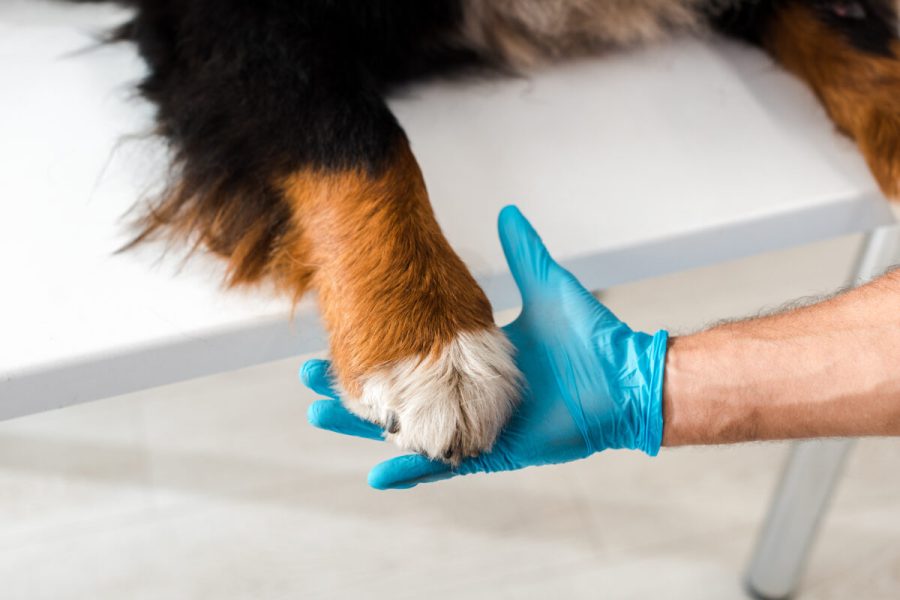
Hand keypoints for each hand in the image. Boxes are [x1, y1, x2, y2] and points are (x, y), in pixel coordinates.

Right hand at [302, 205, 667, 488]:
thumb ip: (522, 252)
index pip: (412, 355)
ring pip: (407, 429)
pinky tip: (375, 472)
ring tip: (319, 416)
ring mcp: (473, 426)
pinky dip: (410, 469)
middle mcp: (465, 394)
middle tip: (309, 380)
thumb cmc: (590, 339)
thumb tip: (507, 211)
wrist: (623, 381)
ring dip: (365, 427)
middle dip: (354, 388)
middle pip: (397, 393)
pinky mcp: (490, 452)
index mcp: (472, 361)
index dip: (376, 348)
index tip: (339, 335)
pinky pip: (443, 464)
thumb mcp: (544, 287)